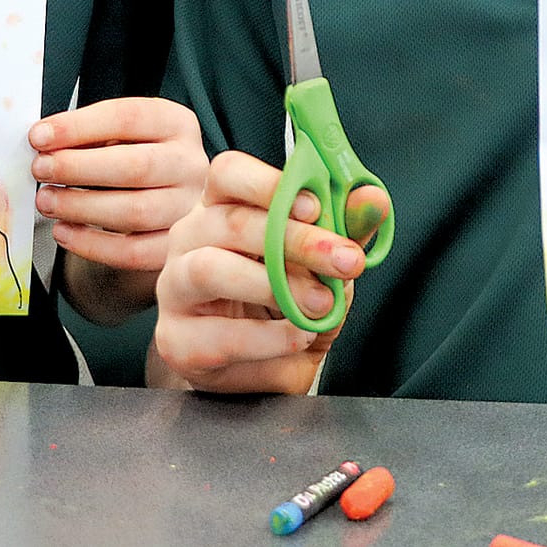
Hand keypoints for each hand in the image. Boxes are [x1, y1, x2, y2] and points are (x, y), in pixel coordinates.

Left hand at [30, 97, 206, 277]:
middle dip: (78, 168)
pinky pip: (133, 252)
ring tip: (47, 201)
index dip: (79, 126)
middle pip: (136, 166)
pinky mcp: (175, 247)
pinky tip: (64, 231)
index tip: (40, 136)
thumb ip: (88, 135)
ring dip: (81, 207)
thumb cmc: (133, 160)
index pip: (129, 117)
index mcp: (176, 123)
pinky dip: (92, 245)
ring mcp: (188, 208)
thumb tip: (43, 141)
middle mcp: (190, 164)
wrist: (162, 202)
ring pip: (135, 212)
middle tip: (41, 169)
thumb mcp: (119, 135)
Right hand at [152, 149, 387, 394]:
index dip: (269, 182)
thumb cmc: (288, 302)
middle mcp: (189, 238)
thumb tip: (373, 200)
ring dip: (274, 285)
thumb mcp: (323, 264)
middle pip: (230, 221)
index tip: (316, 205)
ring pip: (210, 269)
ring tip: (322, 303)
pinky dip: (267, 337)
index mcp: (221, 206)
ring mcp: (174, 288)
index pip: (228, 173)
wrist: (263, 373)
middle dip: (295, 239)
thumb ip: (344, 229)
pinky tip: (299, 335)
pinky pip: (219, 334)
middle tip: (345, 261)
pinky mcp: (176, 340)